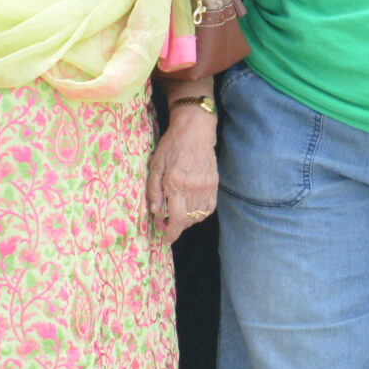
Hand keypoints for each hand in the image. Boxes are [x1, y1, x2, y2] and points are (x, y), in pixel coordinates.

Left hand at [147, 101, 218, 246]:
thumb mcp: (155, 165)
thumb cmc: (172, 145)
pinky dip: (201, 213)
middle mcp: (192, 188)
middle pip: (188, 220)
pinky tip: (192, 208)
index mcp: (175, 184)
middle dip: (177, 226)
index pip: (176, 219)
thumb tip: (155, 211)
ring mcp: (206, 187)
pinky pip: (209, 207)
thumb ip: (153, 189)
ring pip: (198, 216)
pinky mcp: (214, 184)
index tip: (166, 238)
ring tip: (179, 214)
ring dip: (188, 220)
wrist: (195, 130)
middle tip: (168, 223)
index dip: (171, 233)